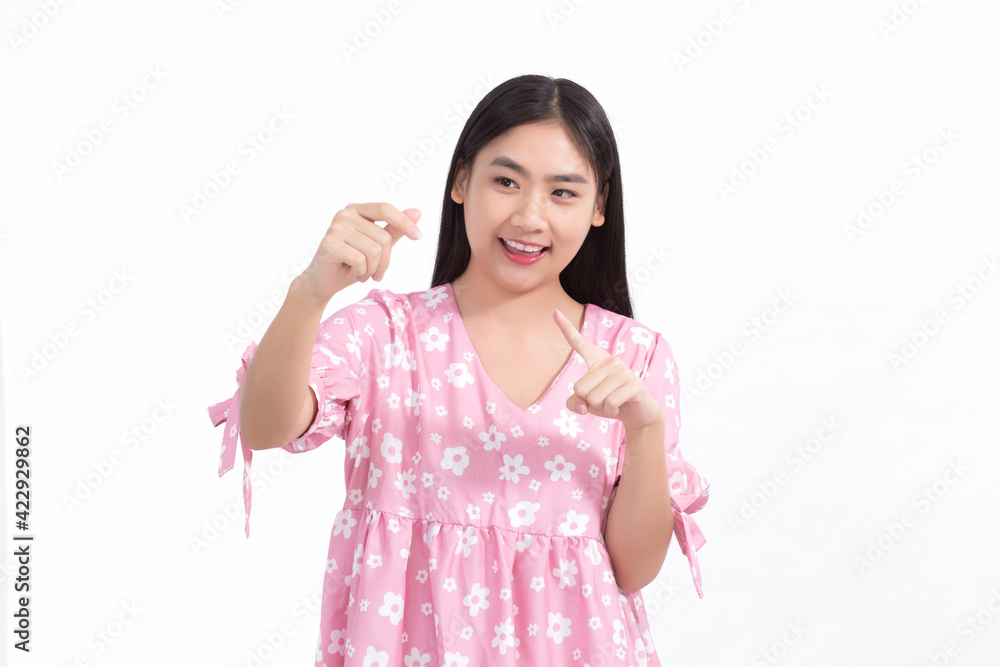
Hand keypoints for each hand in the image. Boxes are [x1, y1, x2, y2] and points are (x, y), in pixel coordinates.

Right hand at [298, 202, 421, 303]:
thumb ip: (394, 230)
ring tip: (362, 273)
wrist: (324, 281)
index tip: (418, 237)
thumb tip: (417, 212)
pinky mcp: (330, 243)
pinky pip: (360, 260)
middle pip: (383, 238)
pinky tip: (352, 273)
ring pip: (374, 251)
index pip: (385, 209)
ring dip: (372, 269)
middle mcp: (346, 214)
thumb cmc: (351, 263)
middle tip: (376, 273)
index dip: (404, 222)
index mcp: (358, 210)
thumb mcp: (377, 247)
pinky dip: (360, 272)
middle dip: (384, 262)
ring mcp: (336, 227)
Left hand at [553, 309, 663, 431]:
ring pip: (594, 398)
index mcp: (597, 360)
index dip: (566, 329)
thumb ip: (575, 403)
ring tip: (613, 403)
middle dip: (588, 401)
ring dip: (601, 408)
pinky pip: (610, 403)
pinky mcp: (634, 384)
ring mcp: (623, 371)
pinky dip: (611, 411)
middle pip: (580, 388)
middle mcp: (611, 361)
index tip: (555, 312)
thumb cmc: (609, 403)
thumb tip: (582, 406)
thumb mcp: (586, 404)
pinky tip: (620, 407)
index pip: (579, 343)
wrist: (638, 413)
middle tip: (604, 400)